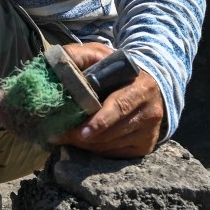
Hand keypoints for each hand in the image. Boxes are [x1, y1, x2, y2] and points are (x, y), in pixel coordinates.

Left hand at [52, 43, 165, 157]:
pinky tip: (86, 140)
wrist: (147, 83)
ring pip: (112, 145)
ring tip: (67, 136)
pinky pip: (116, 154)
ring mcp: (150, 130)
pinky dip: (97, 149)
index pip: (120, 107)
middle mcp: (150, 111)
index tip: (81, 131)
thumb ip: (79, 56)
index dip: (100, 121)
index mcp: (142, 87)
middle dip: (85, 136)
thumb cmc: (117, 70)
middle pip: (113, 131)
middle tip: (60, 136)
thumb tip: (59, 64)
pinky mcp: (146, 145)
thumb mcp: (100, 55)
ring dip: (88, 144)